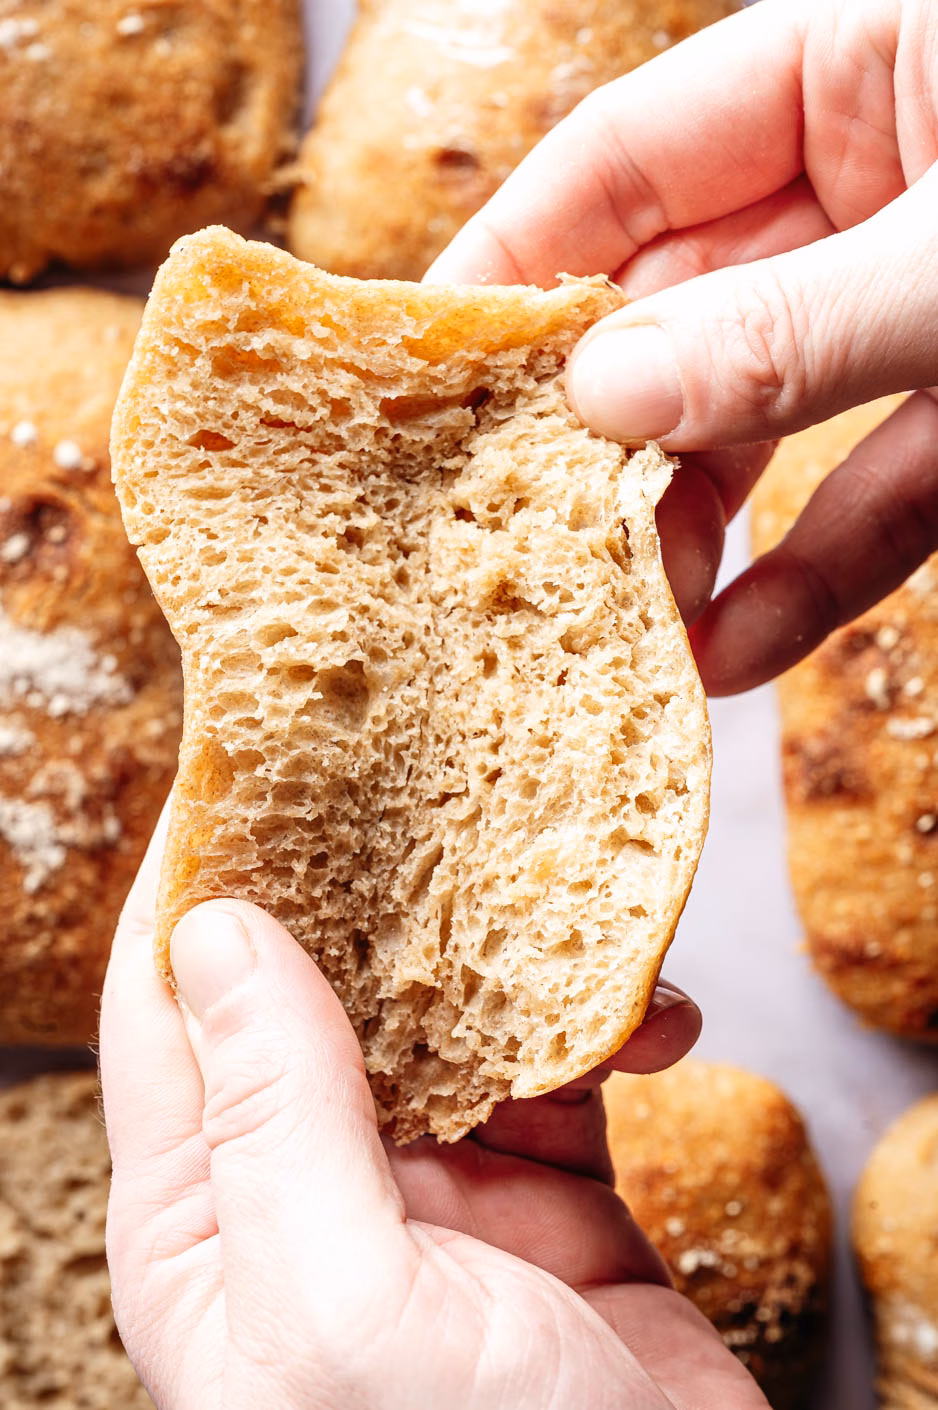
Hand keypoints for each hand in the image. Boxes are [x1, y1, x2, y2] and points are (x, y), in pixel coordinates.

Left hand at [100, 821, 767, 1409]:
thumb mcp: (341, 1308)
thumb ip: (275, 1119)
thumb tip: (215, 933)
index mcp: (209, 1221)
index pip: (172, 1005)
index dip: (202, 874)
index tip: (248, 758)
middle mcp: (309, 1188)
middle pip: (323, 986)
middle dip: (376, 887)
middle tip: (429, 779)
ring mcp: (432, 1186)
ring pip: (451, 1010)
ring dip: (514, 951)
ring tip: (573, 900)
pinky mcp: (545, 1191)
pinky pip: (559, 1064)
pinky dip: (606, 1025)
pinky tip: (654, 1018)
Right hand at [427, 0, 937, 694]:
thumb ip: (796, 327)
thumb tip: (610, 394)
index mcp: (855, 67)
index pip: (627, 157)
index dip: (515, 261)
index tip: (422, 366)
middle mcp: (871, 188)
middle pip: (678, 311)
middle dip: (603, 436)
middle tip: (517, 535)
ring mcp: (917, 308)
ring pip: (767, 422)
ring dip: (696, 535)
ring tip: (624, 626)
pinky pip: (874, 496)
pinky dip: (813, 575)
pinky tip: (738, 651)